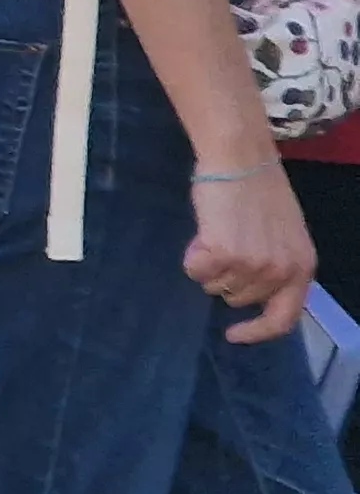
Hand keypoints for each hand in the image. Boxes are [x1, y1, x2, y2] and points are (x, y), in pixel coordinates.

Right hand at [185, 159, 317, 342]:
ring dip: (209, 265)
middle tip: (226, 244)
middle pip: (238, 299)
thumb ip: (277, 265)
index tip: (233, 334)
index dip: (256, 331)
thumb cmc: (259, 191)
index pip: (283, 319)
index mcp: (302, 268)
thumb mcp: (284, 236)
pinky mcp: (223, 253)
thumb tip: (251, 294)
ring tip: (216, 232)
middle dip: (226, 278)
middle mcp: (280, 272)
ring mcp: (252, 265)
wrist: (239, 159)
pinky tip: (202, 232)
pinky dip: (191, 255)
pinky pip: (194, 270)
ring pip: (214, 286)